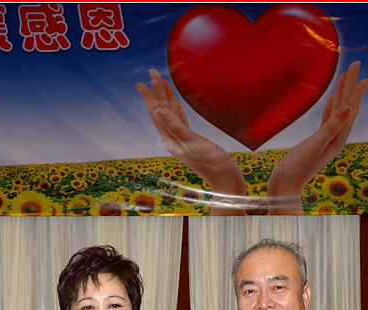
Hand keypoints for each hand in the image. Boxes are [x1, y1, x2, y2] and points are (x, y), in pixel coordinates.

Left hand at [136, 69, 248, 208]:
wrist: (226, 180)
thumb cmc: (212, 163)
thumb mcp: (193, 143)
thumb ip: (176, 127)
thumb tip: (159, 110)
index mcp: (170, 139)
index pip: (156, 113)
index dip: (150, 96)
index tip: (141, 81)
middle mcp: (173, 139)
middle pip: (162, 110)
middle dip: (156, 92)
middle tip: (151, 72)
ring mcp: (182, 139)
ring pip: (171, 113)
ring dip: (166, 97)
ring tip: (161, 81)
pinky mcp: (192, 140)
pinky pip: (180, 120)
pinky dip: (177, 109)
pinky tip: (175, 102)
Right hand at [267, 61, 367, 213]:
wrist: (286, 184)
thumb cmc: (297, 168)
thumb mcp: (315, 146)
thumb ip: (331, 127)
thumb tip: (348, 108)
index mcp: (339, 137)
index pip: (350, 109)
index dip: (356, 91)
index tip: (362, 74)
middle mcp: (337, 137)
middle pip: (347, 106)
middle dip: (351, 85)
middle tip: (356, 65)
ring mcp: (328, 138)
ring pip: (338, 110)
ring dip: (342, 92)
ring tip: (347, 76)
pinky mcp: (318, 139)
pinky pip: (328, 118)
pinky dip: (331, 105)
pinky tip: (332, 98)